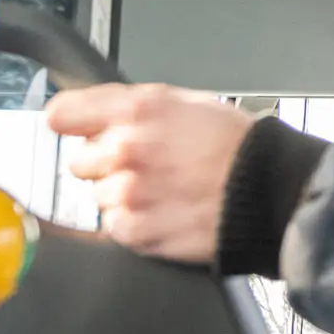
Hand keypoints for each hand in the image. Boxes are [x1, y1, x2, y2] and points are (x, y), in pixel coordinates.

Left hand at [46, 84, 255, 263]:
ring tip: (163, 191)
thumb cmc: (238, 145)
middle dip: (105, 164)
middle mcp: (126, 150)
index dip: (71, 123)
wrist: (269, 190)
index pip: (64, 113)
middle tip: (145, 166)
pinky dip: (134, 223)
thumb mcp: (189, 103)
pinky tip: (165, 211)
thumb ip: (137, 108)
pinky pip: (113, 227)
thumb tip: (97, 116)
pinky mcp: (136, 230)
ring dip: (122, 196)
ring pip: (97, 197)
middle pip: (79, 162)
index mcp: (138, 110)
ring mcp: (128, 194)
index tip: (78, 130)